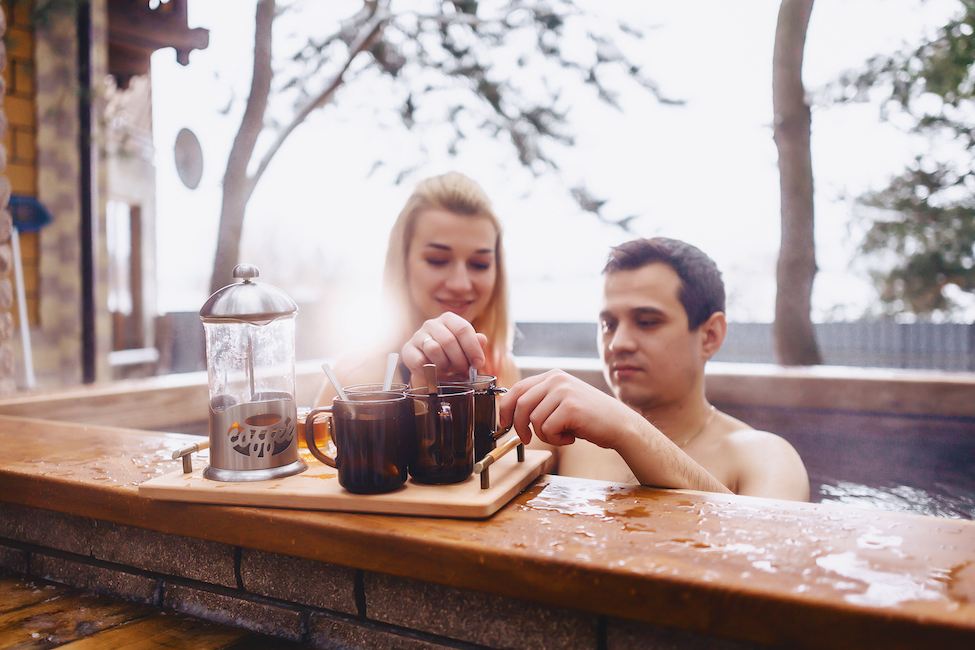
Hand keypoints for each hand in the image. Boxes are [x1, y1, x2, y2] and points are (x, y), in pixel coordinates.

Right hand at [402, 312, 487, 385]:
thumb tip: (482, 339)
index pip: (463, 329)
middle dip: (460, 360)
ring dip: (444, 364)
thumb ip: (475, 344)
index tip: (478, 363)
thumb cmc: (450, 354)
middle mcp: (432, 324)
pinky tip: (434, 373)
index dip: (473, 348)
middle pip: (449, 340)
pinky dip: (429, 371)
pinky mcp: (408, 349)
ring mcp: (418, 336)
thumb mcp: (465, 349)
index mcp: (448, 319)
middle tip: (465, 372)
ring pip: (434, 349)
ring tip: (447, 370)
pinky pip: (420, 361)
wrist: (428, 365)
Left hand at [499, 369, 639, 448]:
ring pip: (534, 420)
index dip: (506, 408)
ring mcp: (564, 392)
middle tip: (527, 439)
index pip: (517, 388)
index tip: (504, 424)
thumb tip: (511, 413)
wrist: (619, 425)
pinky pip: (547, 429)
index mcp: (552, 376)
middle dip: (519, 426)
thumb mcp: (561, 402)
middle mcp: (557, 379)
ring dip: (544, 435)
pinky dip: (556, 439)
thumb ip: (540, 401)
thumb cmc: (589, 418)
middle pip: (521, 404)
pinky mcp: (570, 407)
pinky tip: (570, 437)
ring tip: (562, 434)